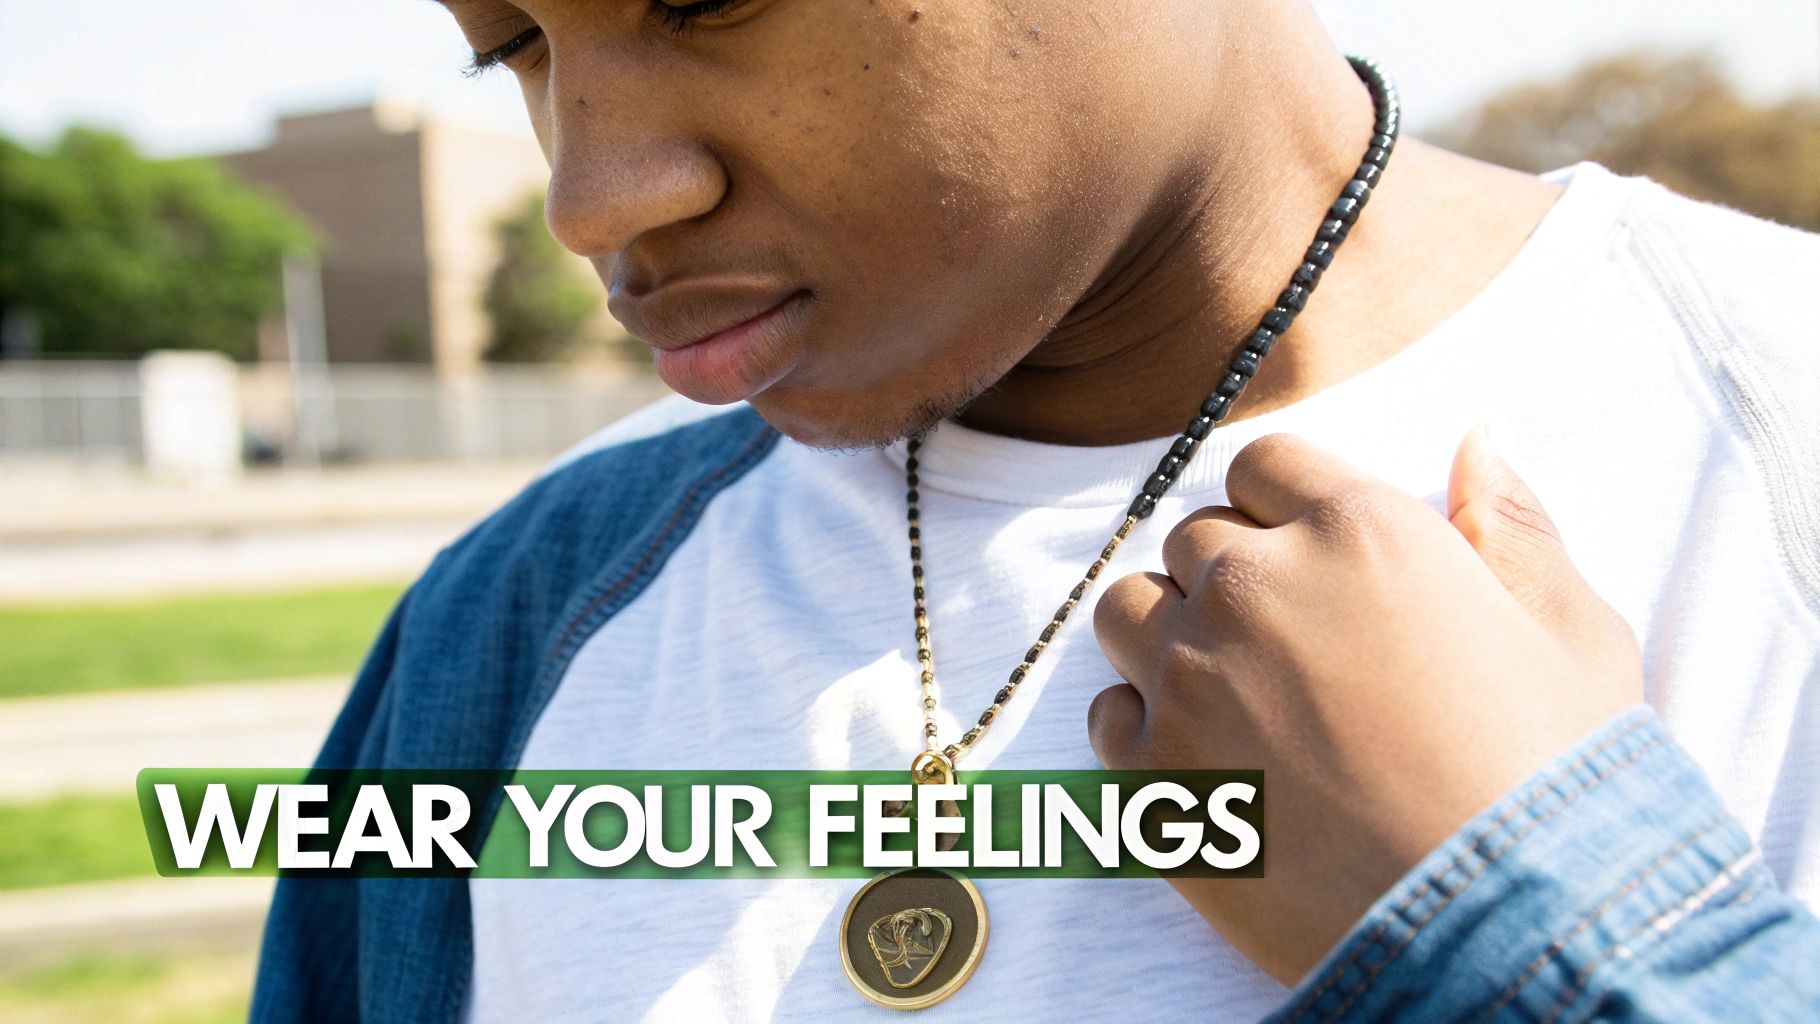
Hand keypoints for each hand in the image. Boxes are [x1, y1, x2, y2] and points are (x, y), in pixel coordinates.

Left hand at [1089, 428, 1643, 984]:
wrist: (1505, 934)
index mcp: (1359, 530)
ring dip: (1168, 636)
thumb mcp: (1573, 636)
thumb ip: (1512, 525)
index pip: (1263, 463)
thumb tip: (1476, 442)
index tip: (1306, 552)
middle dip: (1231, 574)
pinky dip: (1142, 727)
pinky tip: (1208, 762)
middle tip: (1289, 644)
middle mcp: (1256, 587)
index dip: (1280, 504)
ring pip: (1128, 611)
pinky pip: (1106, 713)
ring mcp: (1191, 677)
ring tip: (1235, 694)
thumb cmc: (1554, 786)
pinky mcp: (1151, 772)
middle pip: (1192, 539)